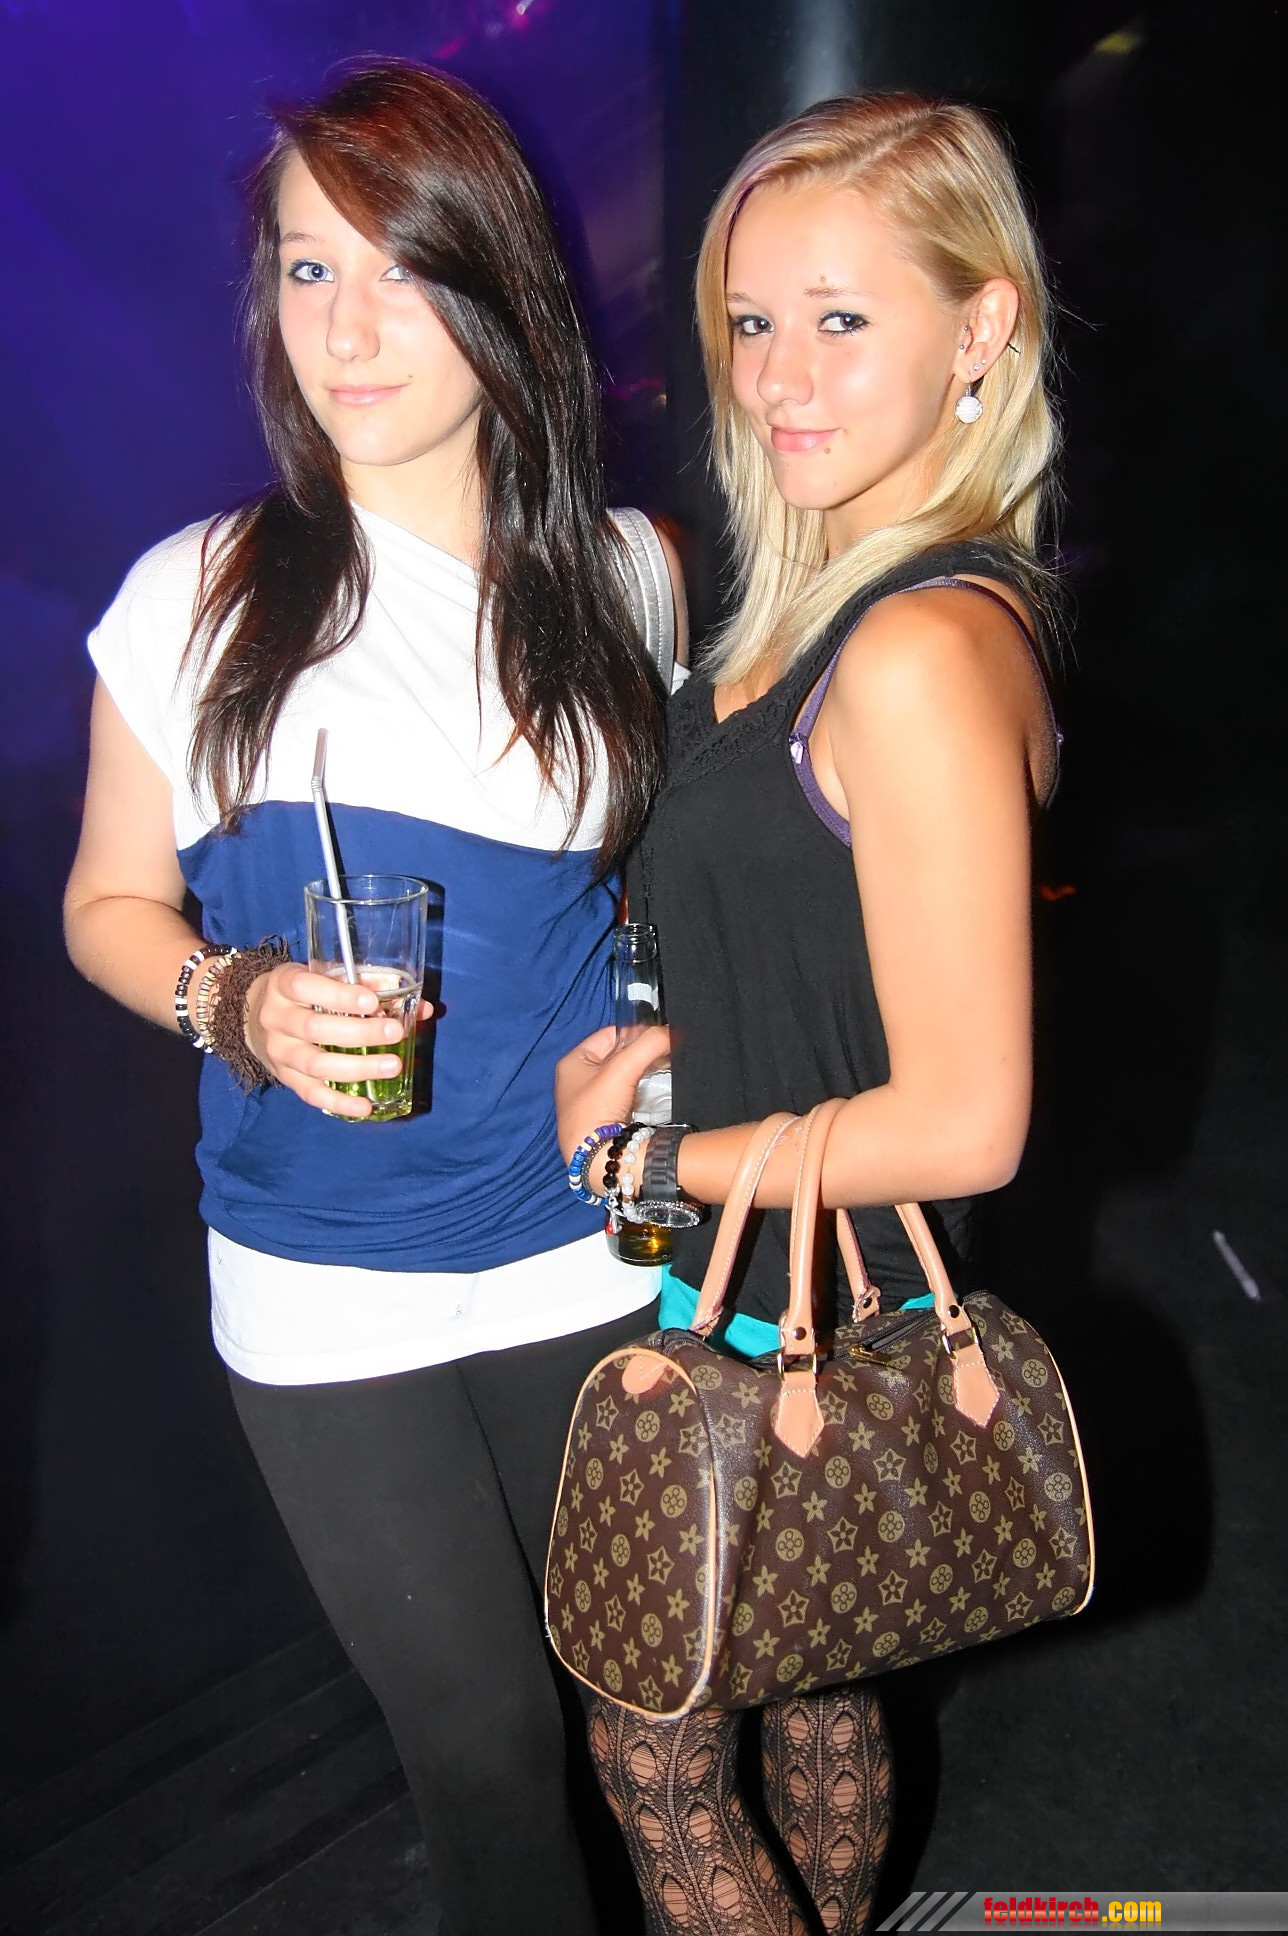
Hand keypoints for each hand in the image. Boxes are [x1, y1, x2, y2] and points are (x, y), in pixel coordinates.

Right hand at [244, 962, 424, 1118]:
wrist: (255, 1015)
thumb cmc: (304, 992)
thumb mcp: (326, 977)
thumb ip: (372, 986)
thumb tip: (424, 1009)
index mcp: (283, 984)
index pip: (305, 987)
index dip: (339, 996)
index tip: (372, 1002)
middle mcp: (276, 1018)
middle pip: (315, 1028)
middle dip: (359, 1032)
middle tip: (395, 1032)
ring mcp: (278, 1051)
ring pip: (315, 1064)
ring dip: (356, 1068)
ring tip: (392, 1066)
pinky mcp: (284, 1077)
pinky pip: (310, 1094)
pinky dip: (338, 1103)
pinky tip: (365, 1107)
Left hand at [555, 1024, 670, 1168]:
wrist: (595, 1159)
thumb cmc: (598, 1109)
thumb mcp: (622, 1069)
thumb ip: (648, 1044)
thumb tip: (671, 1033)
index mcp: (573, 1062)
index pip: (609, 1034)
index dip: (635, 1033)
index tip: (659, 1037)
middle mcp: (577, 1079)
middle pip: (617, 1055)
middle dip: (641, 1054)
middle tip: (666, 1055)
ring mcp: (589, 1100)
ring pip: (623, 1075)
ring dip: (643, 1073)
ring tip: (663, 1071)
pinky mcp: (602, 1118)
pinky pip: (625, 1095)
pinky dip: (639, 1091)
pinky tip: (653, 1092)